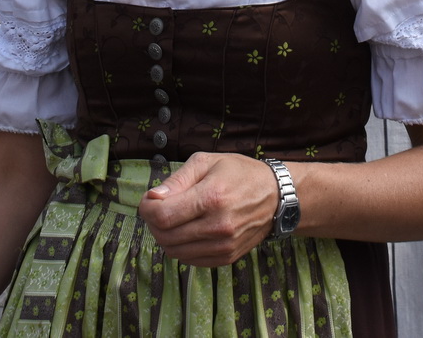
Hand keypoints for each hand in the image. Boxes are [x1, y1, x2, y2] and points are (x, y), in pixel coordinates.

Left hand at [138, 152, 277, 266]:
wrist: (276, 196)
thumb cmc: (239, 173)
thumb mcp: (207, 162)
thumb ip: (177, 180)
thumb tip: (153, 198)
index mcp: (212, 198)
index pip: (163, 216)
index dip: (147, 209)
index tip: (149, 200)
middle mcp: (218, 226)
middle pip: (165, 236)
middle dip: (153, 222)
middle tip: (158, 208)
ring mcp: (223, 245)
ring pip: (174, 251)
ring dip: (165, 236)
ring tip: (173, 219)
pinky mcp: (227, 257)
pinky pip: (189, 259)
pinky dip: (181, 247)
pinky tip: (188, 230)